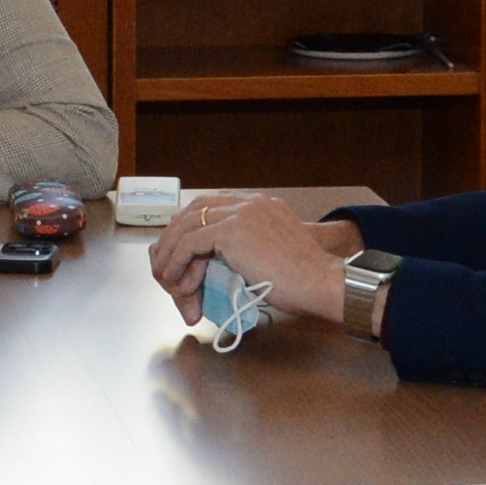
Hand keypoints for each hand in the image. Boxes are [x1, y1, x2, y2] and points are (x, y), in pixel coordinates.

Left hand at [146, 193, 362, 324]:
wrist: (320, 282)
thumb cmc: (303, 279)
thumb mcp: (271, 253)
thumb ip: (245, 247)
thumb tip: (216, 263)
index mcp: (261, 204)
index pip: (213, 205)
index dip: (192, 226)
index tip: (180, 249)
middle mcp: (250, 202)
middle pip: (195, 210)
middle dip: (175, 236)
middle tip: (165, 262)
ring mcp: (241, 213)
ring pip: (188, 225)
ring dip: (171, 252)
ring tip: (166, 277)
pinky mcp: (231, 231)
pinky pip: (190, 243)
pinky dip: (177, 262)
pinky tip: (175, 280)